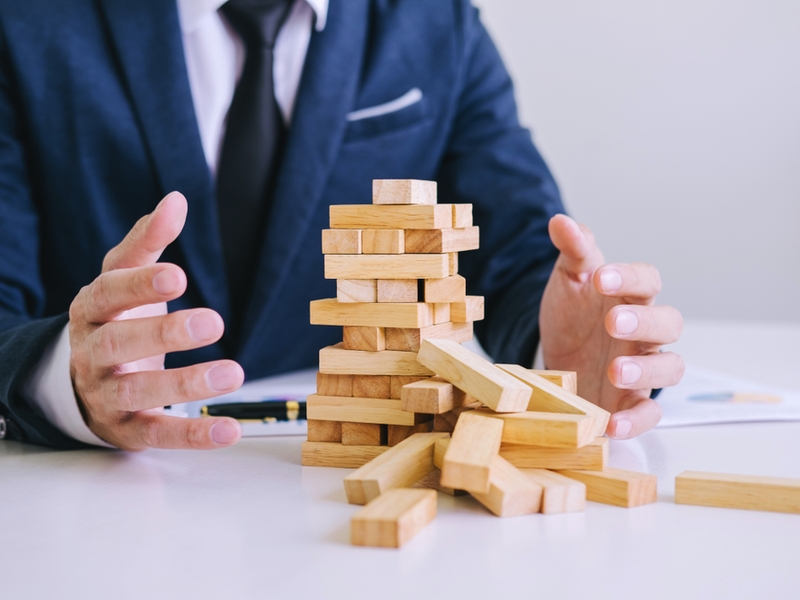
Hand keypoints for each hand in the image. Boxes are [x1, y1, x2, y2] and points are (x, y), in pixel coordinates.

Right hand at [68, 192, 244, 450]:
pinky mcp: (125, 429)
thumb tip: (176, 200)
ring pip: (138, 392)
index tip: (178, 275)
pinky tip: (229, 428)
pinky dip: (191, 434)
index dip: (140, 286)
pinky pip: (155, 433)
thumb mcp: (122, 279)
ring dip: (186, 385)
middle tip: (213, 322)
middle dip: (164, 333)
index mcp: (92, 310)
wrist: (79, 381)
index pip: (108, 293)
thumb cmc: (114, 319)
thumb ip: (147, 242)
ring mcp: (105, 394)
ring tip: (233, 373)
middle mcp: (92, 353)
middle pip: (119, 344)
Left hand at [539, 214, 683, 438]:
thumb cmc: (573, 313)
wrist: (558, 352)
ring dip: (645, 370)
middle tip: (612, 322)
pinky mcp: (631, 401)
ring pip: (669, 367)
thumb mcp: (569, 280)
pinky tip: (611, 424)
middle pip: (668, 324)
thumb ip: (573, 251)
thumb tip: (560, 220)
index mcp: (631, 297)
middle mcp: (644, 333)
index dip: (629, 278)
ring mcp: (642, 367)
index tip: (600, 278)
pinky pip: (648, 413)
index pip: (648, 281)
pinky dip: (635, 421)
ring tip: (613, 370)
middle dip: (644, 323)